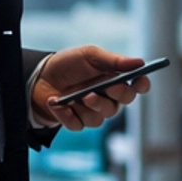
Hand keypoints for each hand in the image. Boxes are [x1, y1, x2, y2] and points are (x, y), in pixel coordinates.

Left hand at [33, 45, 151, 131]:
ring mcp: (93, 111)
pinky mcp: (77, 122)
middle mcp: (108, 97)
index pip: (137, 85)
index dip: (142, 85)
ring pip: (102, 117)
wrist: (39, 77)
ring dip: (90, 106)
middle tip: (104, 87)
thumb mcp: (90, 56)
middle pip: (123, 102)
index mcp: (115, 79)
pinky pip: (80, 125)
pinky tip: (58, 104)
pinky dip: (68, 115)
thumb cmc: (68, 64)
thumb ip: (114, 61)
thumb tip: (139, 62)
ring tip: (74, 97)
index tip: (139, 81)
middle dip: (115, 94)